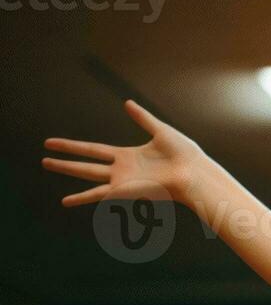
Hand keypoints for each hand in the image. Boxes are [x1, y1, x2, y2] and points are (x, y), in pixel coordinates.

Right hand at [43, 100, 204, 206]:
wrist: (194, 172)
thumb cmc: (184, 154)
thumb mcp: (160, 130)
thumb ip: (143, 118)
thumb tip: (127, 103)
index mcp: (127, 156)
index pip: (94, 150)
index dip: (74, 146)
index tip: (54, 143)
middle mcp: (121, 170)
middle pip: (85, 163)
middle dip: (64, 162)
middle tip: (43, 160)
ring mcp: (121, 181)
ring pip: (86, 176)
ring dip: (66, 172)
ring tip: (46, 167)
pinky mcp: (125, 191)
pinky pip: (98, 195)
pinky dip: (81, 198)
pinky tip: (65, 201)